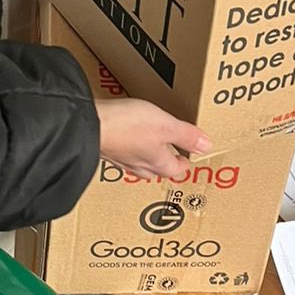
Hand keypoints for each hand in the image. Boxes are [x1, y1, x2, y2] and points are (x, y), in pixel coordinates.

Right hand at [95, 99, 211, 181]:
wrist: (88, 125)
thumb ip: (186, 135)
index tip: (190, 156)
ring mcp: (121, 160)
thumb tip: (207, 146)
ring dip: (146, 157)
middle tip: (172, 154)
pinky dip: (128, 149)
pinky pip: (122, 153)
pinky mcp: (105, 150)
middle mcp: (140, 166)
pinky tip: (124, 139)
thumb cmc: (128, 126)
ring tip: (150, 148)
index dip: (186, 162)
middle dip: (166, 163)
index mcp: (158, 163)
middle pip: (158, 170)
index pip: (177, 169)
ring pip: (139, 164)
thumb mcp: (166, 125)